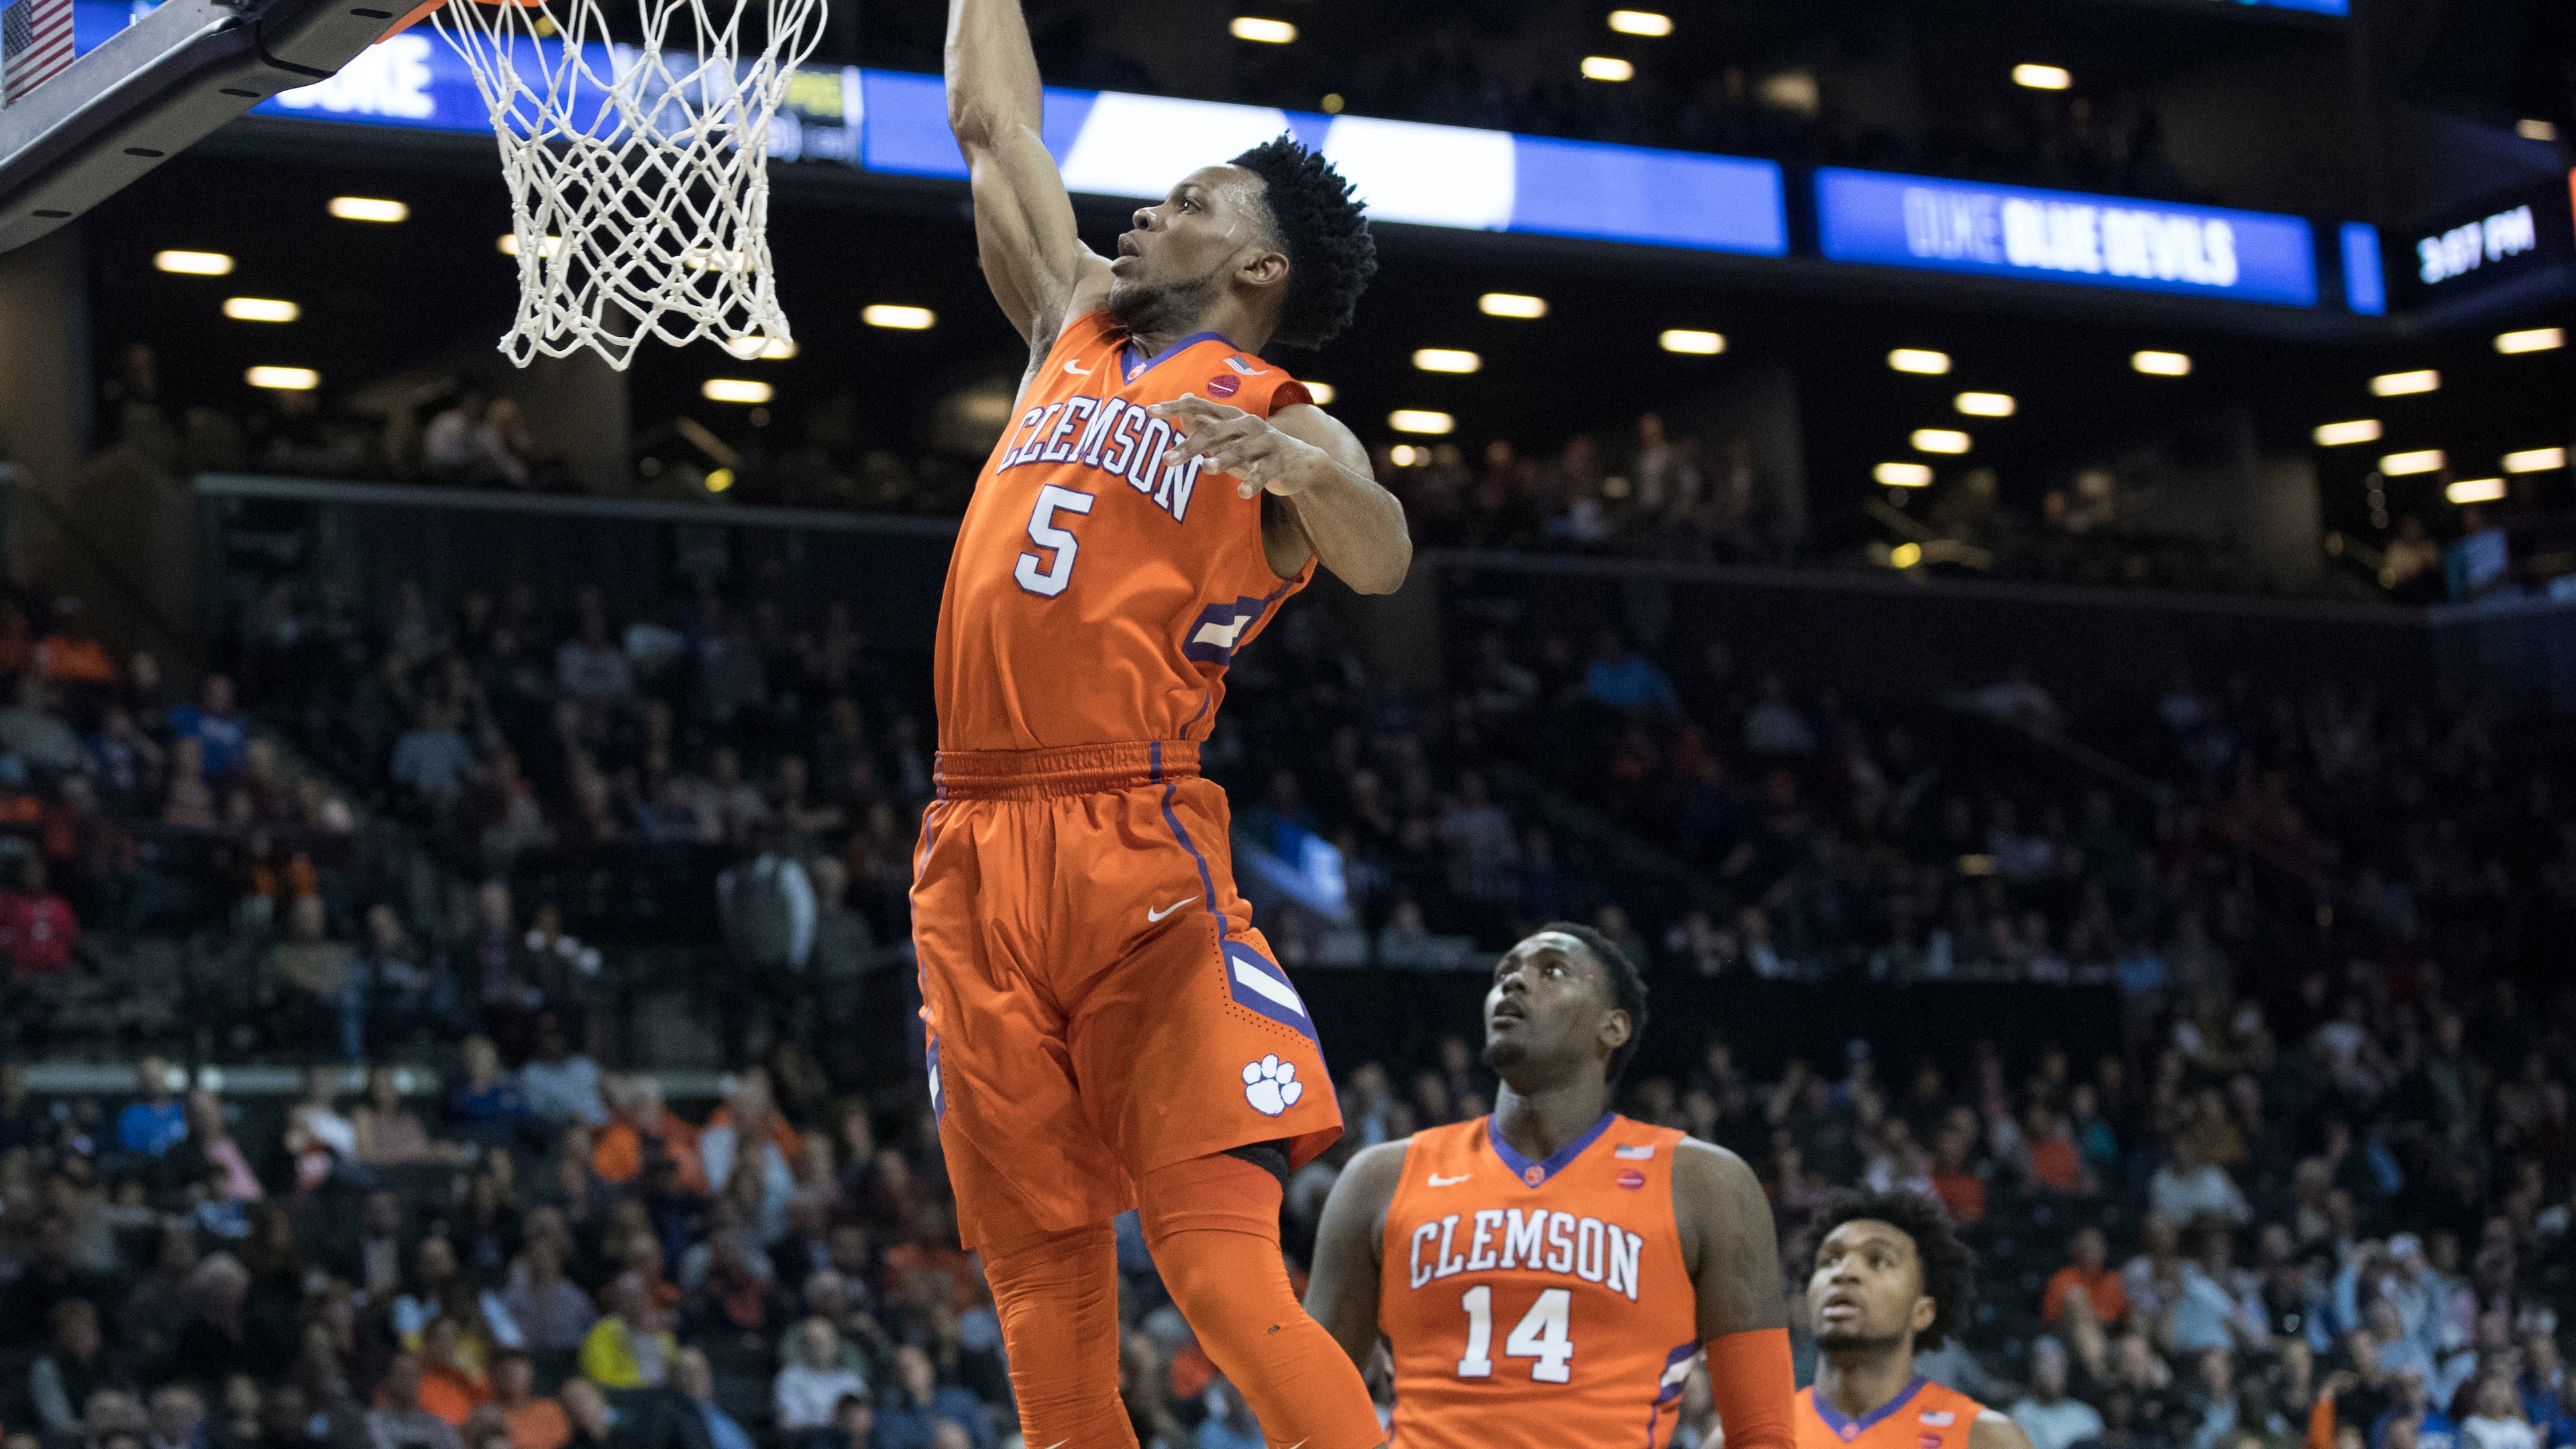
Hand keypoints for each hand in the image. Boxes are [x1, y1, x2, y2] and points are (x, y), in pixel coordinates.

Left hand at [1148, 393, 1333, 497]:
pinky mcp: (1281, 462)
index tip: (1150, 411)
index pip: (1200, 407)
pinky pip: (1264, 472)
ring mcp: (1266, 442)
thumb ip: (1207, 424)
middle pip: (1215, 430)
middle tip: (1167, 460)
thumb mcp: (1232, 438)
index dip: (1175, 407)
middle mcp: (1248, 425)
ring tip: (1206, 468)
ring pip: (1240, 450)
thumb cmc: (1259, 451)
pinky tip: (1242, 493)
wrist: (1303, 463)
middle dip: (1190, 444)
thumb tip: (1183, 405)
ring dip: (1223, 459)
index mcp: (1233, 417)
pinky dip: (1253, 482)